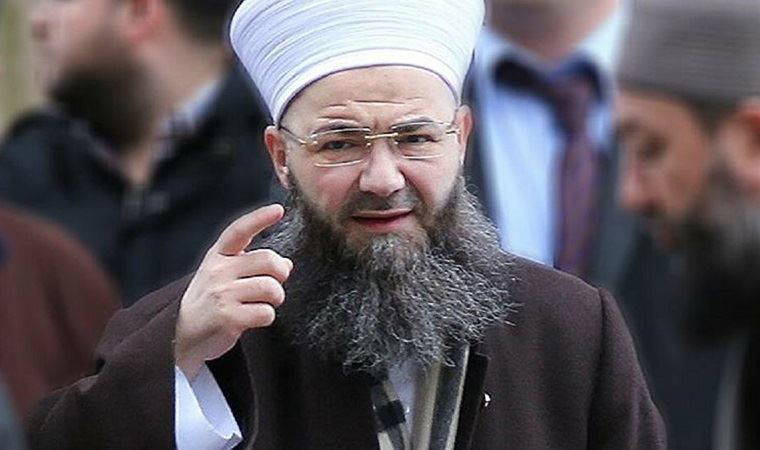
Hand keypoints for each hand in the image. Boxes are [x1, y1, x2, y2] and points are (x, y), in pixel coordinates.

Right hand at [174, 204, 292, 378]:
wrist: (181, 335)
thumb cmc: (209, 302)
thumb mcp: (222, 275)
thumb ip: (251, 265)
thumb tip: (287, 264)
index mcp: (217, 256)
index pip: (239, 231)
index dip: (259, 218)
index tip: (278, 210)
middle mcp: (218, 271)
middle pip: (268, 260)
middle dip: (280, 274)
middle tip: (274, 285)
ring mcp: (222, 294)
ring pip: (271, 288)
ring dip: (275, 299)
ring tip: (263, 304)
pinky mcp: (228, 317)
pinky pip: (266, 312)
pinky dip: (266, 317)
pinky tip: (253, 319)